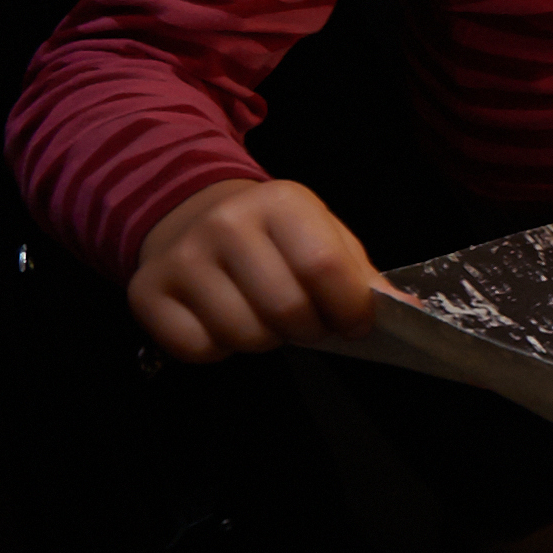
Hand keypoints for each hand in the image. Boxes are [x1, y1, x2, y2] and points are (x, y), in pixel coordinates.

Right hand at [130, 177, 379, 362]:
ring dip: (265, 340)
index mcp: (282, 202)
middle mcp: (226, 223)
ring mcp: (182, 257)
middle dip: (309, 330)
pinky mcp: (146, 292)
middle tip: (309, 325)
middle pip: (285, 307)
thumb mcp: (323, 234)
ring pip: (242, 334)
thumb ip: (359, 274)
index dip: (349, 308)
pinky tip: (224, 321)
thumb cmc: (273, 235)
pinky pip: (197, 348)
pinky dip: (220, 349)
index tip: (355, 324)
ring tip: (265, 318)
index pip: (323, 266)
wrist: (191, 214)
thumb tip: (406, 310)